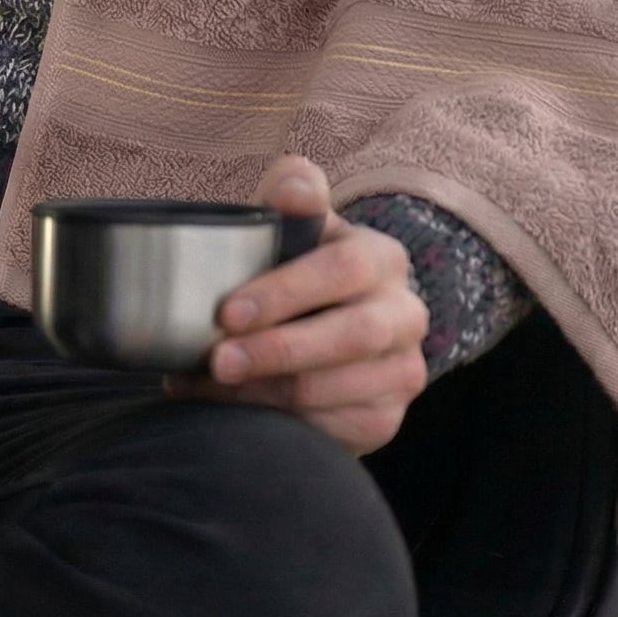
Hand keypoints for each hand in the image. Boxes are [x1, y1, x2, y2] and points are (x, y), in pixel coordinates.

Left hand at [170, 155, 429, 455]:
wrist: (316, 329)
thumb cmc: (291, 266)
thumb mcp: (290, 224)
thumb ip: (292, 192)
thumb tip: (296, 188)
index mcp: (381, 258)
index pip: (342, 270)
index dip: (284, 291)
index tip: (226, 312)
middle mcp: (405, 313)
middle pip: (349, 335)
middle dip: (276, 349)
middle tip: (218, 360)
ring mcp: (402, 371)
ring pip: (335, 389)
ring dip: (266, 392)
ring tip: (212, 385)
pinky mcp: (384, 418)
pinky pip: (333, 428)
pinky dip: (279, 422)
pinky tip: (240, 410)